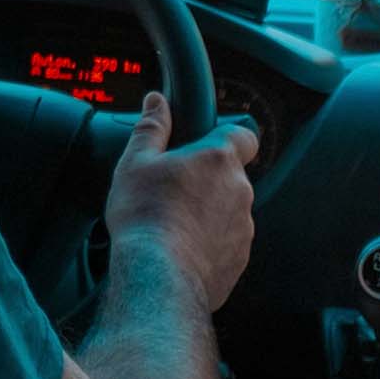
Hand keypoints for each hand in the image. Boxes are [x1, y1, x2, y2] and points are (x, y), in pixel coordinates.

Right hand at [103, 91, 257, 311]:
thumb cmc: (145, 216)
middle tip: (172, 188)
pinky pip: (226, 241)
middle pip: (230, 175)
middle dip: (206, 179)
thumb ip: (151, 128)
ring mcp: (243, 227)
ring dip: (208, 211)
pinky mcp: (239, 259)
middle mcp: (240, 191)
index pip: (244, 135)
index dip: (228, 136)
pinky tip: (180, 247)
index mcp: (218, 159)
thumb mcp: (135, 162)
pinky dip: (209, 241)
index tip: (205, 144)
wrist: (158, 276)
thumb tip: (157, 102)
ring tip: (172, 222)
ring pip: (229, 209)